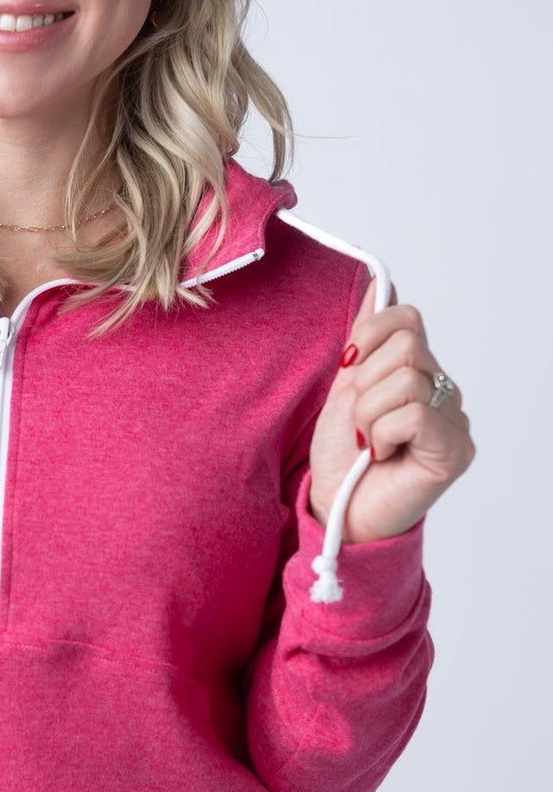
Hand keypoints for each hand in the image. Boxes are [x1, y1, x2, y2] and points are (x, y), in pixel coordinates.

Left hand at [308, 279, 474, 542]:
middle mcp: (444, 392)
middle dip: (365, 384)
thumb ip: (365, 340)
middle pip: (408, 347)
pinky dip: (384, 434)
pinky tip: (383, 455)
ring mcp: (454, 421)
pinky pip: (414, 414)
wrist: (337, 508)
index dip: (371, 334)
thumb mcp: (345, 388)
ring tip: (369, 443)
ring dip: (369, 415)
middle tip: (361, 421)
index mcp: (419, 372)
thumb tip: (379, 283)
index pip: (408, 319)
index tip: (349, 366)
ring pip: (407, 381)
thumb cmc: (342, 456)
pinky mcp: (455, 450)